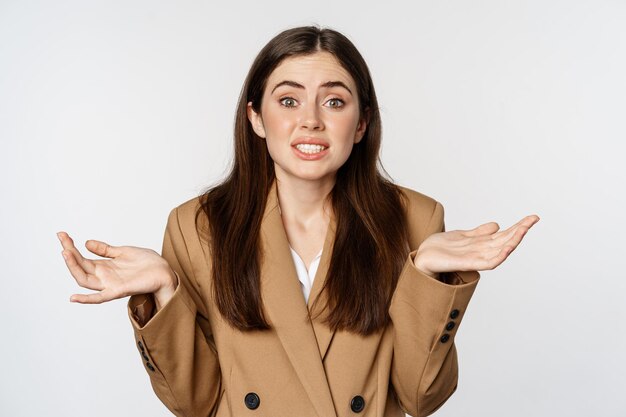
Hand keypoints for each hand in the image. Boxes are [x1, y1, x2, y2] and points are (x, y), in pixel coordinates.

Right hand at [57, 231, 176, 307]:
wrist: (164, 271)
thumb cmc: (147, 263)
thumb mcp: (123, 252)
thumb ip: (105, 250)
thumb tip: (86, 243)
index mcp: (104, 267)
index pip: (81, 258)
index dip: (71, 247)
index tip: (62, 234)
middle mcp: (104, 276)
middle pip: (80, 267)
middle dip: (69, 253)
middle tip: (62, 239)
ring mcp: (110, 284)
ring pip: (84, 279)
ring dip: (73, 267)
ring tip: (66, 252)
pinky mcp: (118, 291)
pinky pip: (99, 298)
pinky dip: (86, 299)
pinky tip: (73, 297)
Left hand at [414, 214, 539, 276]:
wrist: (423, 257)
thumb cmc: (441, 249)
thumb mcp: (463, 235)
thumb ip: (480, 232)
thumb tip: (496, 225)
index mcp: (481, 244)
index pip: (504, 234)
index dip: (518, 226)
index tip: (532, 217)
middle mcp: (481, 251)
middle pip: (505, 240)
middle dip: (520, 230)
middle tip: (534, 219)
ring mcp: (475, 258)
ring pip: (499, 250)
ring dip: (513, 241)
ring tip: (524, 230)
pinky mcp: (466, 263)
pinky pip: (486, 262)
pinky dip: (498, 256)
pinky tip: (507, 248)